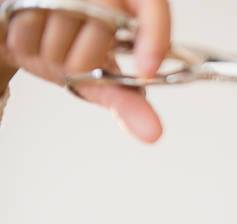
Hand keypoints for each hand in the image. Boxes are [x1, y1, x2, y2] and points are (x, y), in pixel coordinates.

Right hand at [0, 0, 170, 142]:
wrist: (15, 31)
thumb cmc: (68, 50)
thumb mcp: (99, 77)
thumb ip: (127, 101)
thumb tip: (152, 133)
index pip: (153, 6)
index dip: (155, 38)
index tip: (147, 72)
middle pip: (102, 25)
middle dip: (84, 59)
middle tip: (75, 61)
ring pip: (61, 27)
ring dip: (52, 54)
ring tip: (52, 49)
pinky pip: (27, 26)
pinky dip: (28, 45)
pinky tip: (33, 40)